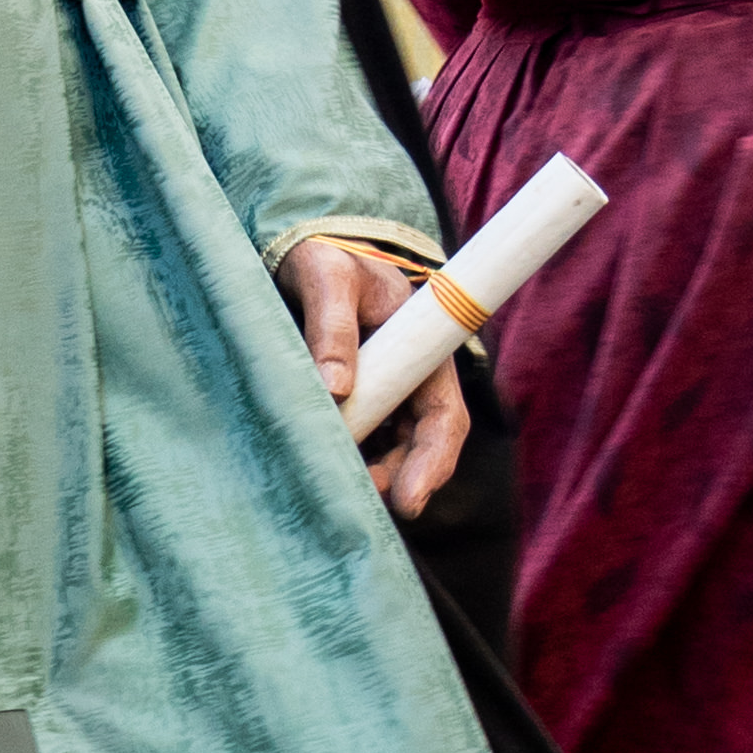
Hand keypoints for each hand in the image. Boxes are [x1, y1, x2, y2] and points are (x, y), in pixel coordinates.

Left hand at [277, 240, 467, 522]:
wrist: (308, 251)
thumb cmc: (326, 257)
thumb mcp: (328, 277)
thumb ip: (331, 325)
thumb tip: (335, 388)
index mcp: (424, 351)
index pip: (444, 419)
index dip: (431, 464)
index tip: (407, 501)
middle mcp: (412, 380)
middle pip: (418, 447)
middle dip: (394, 482)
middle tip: (355, 502)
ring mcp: (386, 394)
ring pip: (388, 451)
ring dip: (367, 475)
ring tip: (329, 488)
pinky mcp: (358, 402)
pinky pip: (359, 442)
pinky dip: (344, 460)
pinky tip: (316, 470)